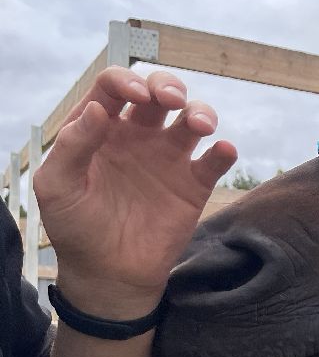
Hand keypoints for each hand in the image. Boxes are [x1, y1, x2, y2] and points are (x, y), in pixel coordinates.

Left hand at [33, 68, 236, 318]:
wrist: (109, 275)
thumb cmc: (76, 228)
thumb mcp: (56, 186)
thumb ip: (72, 145)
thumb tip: (99, 109)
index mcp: (99, 128)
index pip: (114, 87)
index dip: (126, 81)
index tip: (135, 96)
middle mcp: (137, 136)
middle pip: (158, 92)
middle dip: (168, 86)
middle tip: (171, 100)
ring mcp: (168, 159)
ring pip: (191, 118)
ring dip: (201, 112)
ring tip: (200, 126)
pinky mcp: (193, 185)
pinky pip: (214, 161)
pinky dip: (224, 151)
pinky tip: (222, 150)